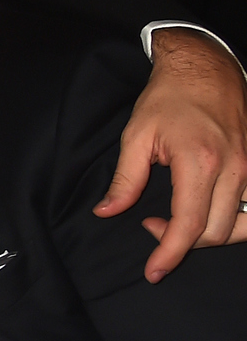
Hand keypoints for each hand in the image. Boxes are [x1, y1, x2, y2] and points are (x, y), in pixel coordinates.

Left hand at [95, 28, 246, 279]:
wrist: (207, 69)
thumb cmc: (169, 98)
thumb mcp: (136, 135)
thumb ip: (124, 179)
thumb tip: (107, 212)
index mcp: (201, 161)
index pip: (189, 225)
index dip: (170, 253)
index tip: (153, 271)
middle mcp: (236, 169)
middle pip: (217, 232)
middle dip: (182, 242)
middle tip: (150, 223)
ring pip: (244, 226)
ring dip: (212, 235)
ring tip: (179, 222)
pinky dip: (234, 222)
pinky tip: (206, 212)